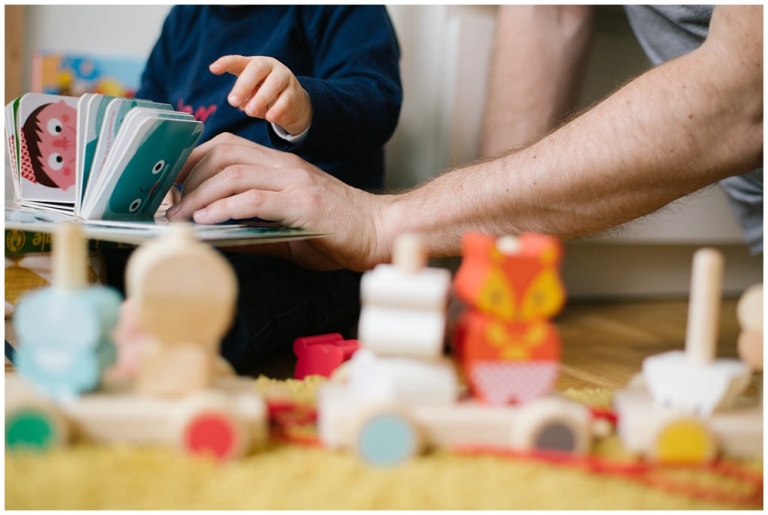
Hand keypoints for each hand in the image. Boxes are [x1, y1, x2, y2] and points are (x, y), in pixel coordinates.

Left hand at [166, 133, 389, 271]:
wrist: (379, 232)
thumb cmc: (337, 231)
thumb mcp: (287, 226)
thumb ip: (253, 225)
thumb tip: (214, 235)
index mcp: (281, 165)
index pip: (227, 146)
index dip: (193, 160)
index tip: (172, 184)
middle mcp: (285, 165)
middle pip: (223, 153)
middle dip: (189, 175)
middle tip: (169, 203)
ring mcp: (295, 181)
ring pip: (233, 173)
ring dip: (200, 195)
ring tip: (180, 217)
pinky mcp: (303, 203)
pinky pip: (255, 199)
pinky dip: (225, 208)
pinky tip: (207, 220)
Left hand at [210, 55, 312, 135]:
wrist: (293, 103)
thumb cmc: (265, 94)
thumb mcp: (251, 93)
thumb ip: (243, 96)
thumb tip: (239, 102)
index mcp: (254, 64)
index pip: (238, 61)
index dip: (226, 63)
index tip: (213, 69)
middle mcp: (270, 66)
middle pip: (256, 69)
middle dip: (243, 85)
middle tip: (232, 102)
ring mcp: (284, 78)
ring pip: (274, 83)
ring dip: (260, 98)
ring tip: (249, 112)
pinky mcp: (294, 93)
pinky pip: (285, 99)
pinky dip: (277, 109)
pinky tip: (269, 117)